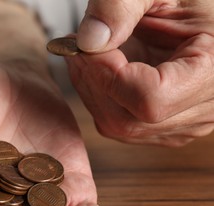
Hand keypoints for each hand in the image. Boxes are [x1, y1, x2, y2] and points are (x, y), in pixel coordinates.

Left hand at [67, 0, 213, 145]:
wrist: (200, 13)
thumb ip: (121, 7)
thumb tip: (88, 41)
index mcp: (212, 72)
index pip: (150, 100)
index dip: (109, 77)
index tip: (88, 47)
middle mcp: (203, 109)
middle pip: (127, 119)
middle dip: (92, 80)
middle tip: (75, 45)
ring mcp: (182, 122)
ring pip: (118, 125)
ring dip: (91, 88)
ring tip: (86, 53)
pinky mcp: (163, 124)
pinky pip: (119, 123)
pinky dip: (99, 96)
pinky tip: (98, 69)